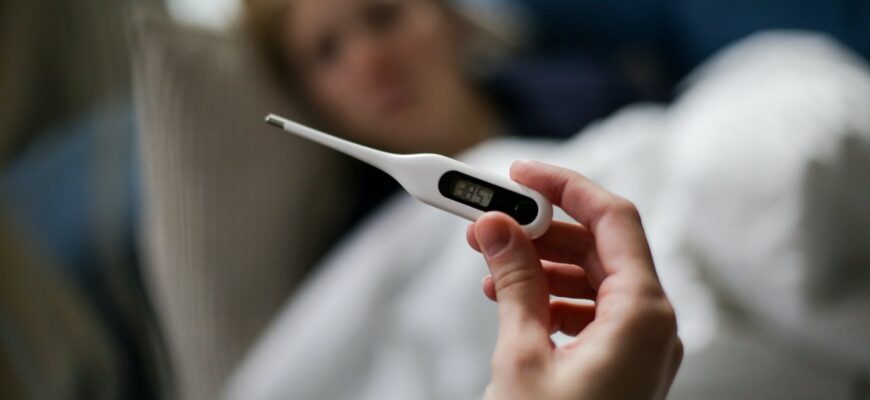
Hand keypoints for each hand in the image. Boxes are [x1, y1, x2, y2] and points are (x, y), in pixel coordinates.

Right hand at [467, 161, 681, 399]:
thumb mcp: (523, 356)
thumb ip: (515, 283)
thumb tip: (498, 226)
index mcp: (642, 316)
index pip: (613, 219)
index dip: (565, 187)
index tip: (521, 175)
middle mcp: (652, 326)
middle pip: (600, 247)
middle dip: (541, 230)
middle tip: (491, 223)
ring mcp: (641, 347)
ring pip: (594, 279)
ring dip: (542, 265)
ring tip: (492, 266)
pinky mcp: (624, 364)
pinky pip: (593, 310)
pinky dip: (553, 298)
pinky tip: (513, 300)